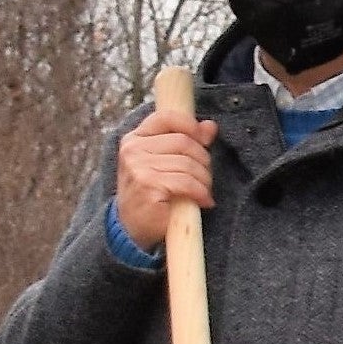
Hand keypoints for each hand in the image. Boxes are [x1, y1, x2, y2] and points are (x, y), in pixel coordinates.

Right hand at [110, 112, 211, 252]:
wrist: (132, 226)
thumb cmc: (152, 191)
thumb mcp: (166, 162)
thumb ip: (187, 141)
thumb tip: (210, 125)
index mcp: (135, 138)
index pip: (167, 117)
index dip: (191, 126)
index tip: (203, 140)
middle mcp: (133, 150)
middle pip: (185, 142)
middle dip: (203, 161)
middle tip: (204, 177)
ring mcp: (138, 168)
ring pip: (189, 164)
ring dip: (204, 180)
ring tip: (203, 191)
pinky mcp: (148, 186)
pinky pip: (187, 182)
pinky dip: (201, 193)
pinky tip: (202, 201)